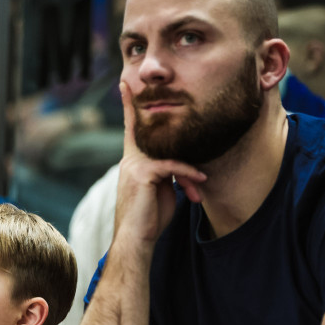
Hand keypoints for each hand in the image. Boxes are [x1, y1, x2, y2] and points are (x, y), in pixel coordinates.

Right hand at [114, 81, 206, 245]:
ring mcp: (134, 164)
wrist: (136, 240)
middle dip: (149, 112)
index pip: (132, 128)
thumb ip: (169, 172)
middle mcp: (130, 159)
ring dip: (188, 172)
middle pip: (150, 130)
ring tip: (200, 187)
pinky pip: (173, 166)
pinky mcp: (142, 174)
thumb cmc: (150, 219)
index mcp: (133, 161)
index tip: (124, 84)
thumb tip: (183, 165)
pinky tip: (199, 185)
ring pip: (169, 152)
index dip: (128, 105)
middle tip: (136, 85)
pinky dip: (189, 175)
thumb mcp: (163, 190)